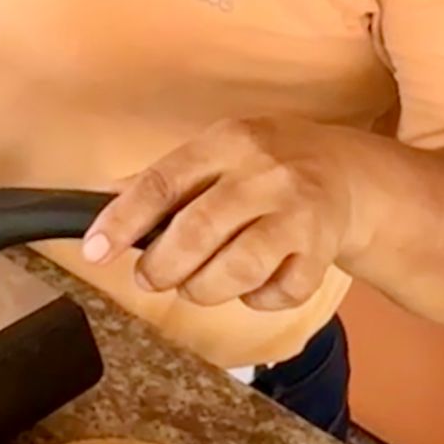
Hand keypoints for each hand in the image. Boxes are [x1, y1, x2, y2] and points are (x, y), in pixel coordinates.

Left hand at [79, 118, 365, 313]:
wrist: (349, 174)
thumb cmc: (268, 163)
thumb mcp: (219, 150)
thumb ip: (166, 178)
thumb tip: (101, 199)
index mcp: (228, 142)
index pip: (163, 182)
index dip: (123, 221)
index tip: (94, 251)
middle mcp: (265, 174)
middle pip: (198, 232)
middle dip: (162, 267)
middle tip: (150, 278)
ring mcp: (298, 213)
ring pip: (238, 269)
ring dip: (203, 289)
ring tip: (195, 285)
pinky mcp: (323, 252)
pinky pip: (278, 294)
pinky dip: (255, 301)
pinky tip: (251, 285)